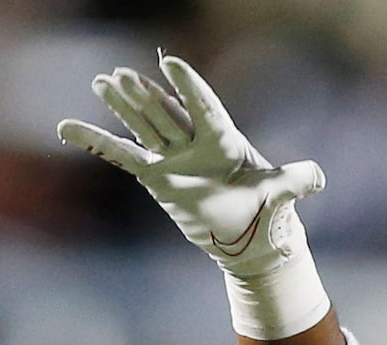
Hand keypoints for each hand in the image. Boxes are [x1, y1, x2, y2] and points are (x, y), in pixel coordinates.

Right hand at [58, 56, 323, 276]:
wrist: (250, 238)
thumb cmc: (267, 212)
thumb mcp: (284, 194)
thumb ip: (299, 180)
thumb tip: (319, 177)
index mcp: (223, 140)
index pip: (204, 107)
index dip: (189, 87)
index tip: (174, 63)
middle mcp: (194, 144)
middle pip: (166, 113)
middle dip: (145, 95)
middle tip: (122, 73)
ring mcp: (173, 158)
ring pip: (144, 126)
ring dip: (124, 106)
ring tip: (102, 80)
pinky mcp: (157, 177)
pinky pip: (122, 156)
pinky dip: (96, 142)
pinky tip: (66, 127)